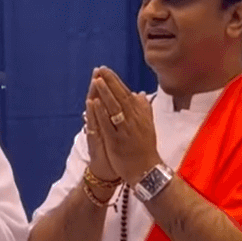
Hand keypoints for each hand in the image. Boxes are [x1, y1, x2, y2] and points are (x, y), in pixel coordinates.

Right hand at [83, 78, 118, 183]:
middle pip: (98, 101)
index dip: (106, 85)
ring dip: (93, 96)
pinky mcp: (94, 141)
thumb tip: (130, 101)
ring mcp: (95, 132)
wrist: (107, 173)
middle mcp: (98, 125)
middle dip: (98, 86)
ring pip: (93, 112)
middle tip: (97, 71)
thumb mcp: (118, 133)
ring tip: (94, 82)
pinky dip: (92, 115)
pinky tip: (90, 105)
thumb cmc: (115, 152)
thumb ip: (121, 116)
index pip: (106, 100)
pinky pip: (92, 126)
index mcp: (107, 121)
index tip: (106, 70)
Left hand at [89, 67, 159, 185]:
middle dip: (110, 82)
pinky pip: (108, 125)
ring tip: (97, 80)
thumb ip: (143, 109)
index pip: (126, 93)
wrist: (146, 171)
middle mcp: (133, 120)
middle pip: (120, 97)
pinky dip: (101, 113)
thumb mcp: (147, 125)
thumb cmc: (145, 148)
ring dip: (106, 93)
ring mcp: (125, 131)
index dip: (115, 81)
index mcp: (139, 115)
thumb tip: (139, 94)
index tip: (106, 70)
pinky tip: (94, 103)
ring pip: (115, 108)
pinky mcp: (117, 141)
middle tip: (100, 69)